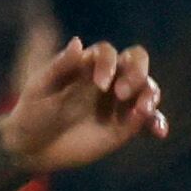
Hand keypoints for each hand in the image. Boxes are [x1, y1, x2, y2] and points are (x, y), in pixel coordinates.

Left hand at [0, 38, 163, 176]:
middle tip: (122, 93)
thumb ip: (61, 67)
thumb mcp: (40, 90)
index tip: (100, 85)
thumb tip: (79, 42)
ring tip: (143, 112)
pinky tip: (159, 132)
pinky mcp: (127, 125)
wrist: (32, 147)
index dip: (108, 63)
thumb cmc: (33, 112)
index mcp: (88, 64)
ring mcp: (120, 101)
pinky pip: (148, 120)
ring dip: (150, 96)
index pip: (108, 53)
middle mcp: (110, 78)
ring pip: (147, 88)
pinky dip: (156, 122)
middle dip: (136, 73)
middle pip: (136, 62)